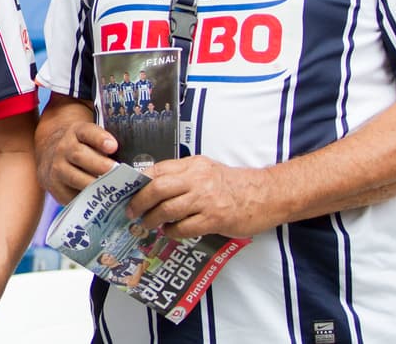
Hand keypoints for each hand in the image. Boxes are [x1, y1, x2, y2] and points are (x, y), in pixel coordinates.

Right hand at [36, 120, 118, 203]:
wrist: (53, 157)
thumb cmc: (84, 150)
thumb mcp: (92, 140)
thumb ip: (108, 148)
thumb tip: (133, 163)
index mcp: (77, 132)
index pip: (87, 132)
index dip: (100, 139)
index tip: (113, 147)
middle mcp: (64, 147)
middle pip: (79, 154)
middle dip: (100, 165)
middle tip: (117, 173)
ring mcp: (57, 167)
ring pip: (73, 175)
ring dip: (93, 183)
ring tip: (109, 190)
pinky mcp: (55, 185)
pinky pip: (69, 194)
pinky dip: (85, 198)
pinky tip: (98, 202)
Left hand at [126, 156, 277, 238]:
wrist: (267, 194)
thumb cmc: (234, 184)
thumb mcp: (206, 170)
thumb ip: (183, 175)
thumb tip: (153, 185)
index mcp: (193, 164)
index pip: (157, 170)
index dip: (138, 182)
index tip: (128, 192)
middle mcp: (197, 179)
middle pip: (157, 188)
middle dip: (139, 202)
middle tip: (132, 212)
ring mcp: (206, 199)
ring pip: (167, 209)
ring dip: (153, 219)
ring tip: (148, 224)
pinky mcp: (215, 219)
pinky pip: (185, 227)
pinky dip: (172, 231)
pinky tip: (170, 232)